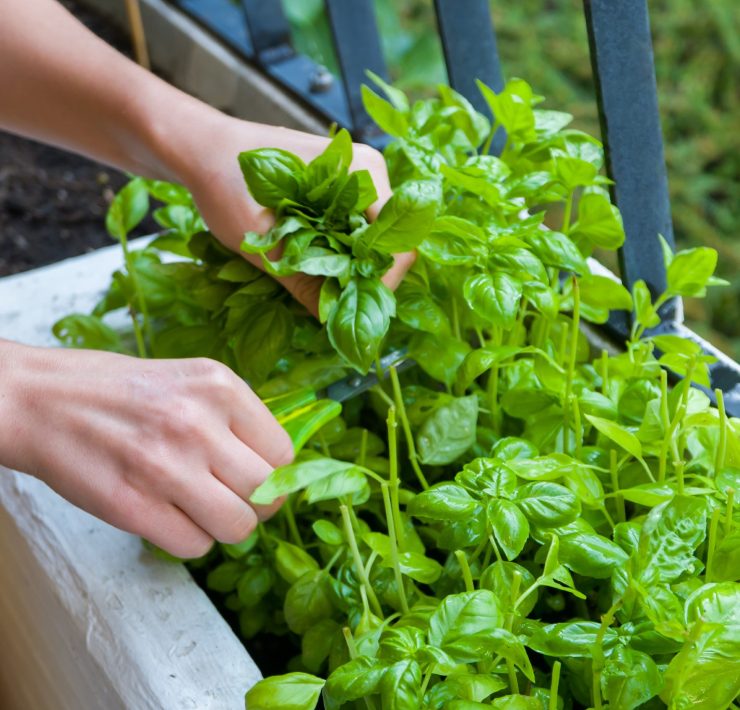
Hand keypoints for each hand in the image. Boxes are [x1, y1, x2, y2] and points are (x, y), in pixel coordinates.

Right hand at [0, 341, 292, 557]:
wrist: (41, 400)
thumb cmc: (120, 392)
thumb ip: (236, 420)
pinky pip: (194, 547)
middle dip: (256, 506)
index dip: (273, 474)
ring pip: (237, 528)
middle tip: (233, 499)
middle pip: (267, 495)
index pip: (283, 454)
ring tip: (200, 508)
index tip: (255, 477)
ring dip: (224, 527)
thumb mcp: (190, 381)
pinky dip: (188, 540)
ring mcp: (165, 466)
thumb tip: (278, 469)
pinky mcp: (132, 506)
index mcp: (219, 387)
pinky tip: (169, 515)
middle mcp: (198, 424)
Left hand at [167, 115, 413, 312]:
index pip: (397, 245)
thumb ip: (302, 280)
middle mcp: (368, 173)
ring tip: (319, 287)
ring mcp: (357, 181)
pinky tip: (313, 267)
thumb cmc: (225, 181)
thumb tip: (333, 322)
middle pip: (389, 245)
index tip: (346, 306)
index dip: (378, 284)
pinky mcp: (341, 191)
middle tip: (330, 303)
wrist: (200, 149)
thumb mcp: (260, 239)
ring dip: (349, 270)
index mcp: (361, 173)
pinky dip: (339, 256)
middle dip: (363, 280)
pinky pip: (355, 233)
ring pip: (372, 242)